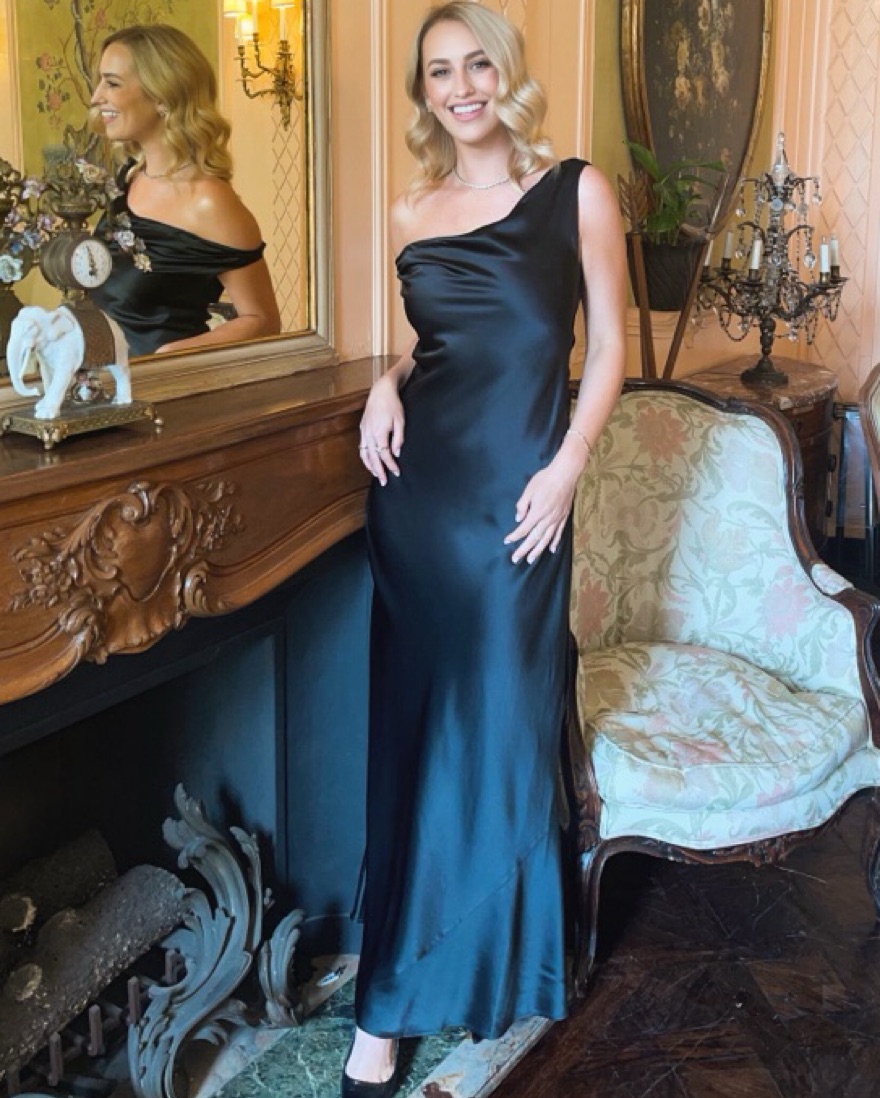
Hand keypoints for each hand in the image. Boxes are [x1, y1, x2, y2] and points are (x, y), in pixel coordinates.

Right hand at [359, 375, 404, 484]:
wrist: (381, 391)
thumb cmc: (393, 405)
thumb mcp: (400, 421)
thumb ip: (399, 438)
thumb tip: (396, 453)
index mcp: (380, 432)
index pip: (385, 454)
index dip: (391, 465)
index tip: (397, 472)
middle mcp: (369, 434)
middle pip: (373, 458)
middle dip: (379, 471)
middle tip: (384, 482)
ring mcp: (364, 431)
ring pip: (365, 454)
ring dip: (370, 466)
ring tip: (377, 475)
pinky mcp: (362, 429)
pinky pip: (362, 447)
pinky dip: (365, 457)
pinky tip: (370, 462)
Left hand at [503, 446, 583, 563]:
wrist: (565, 473)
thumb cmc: (545, 479)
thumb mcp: (529, 490)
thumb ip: (522, 505)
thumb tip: (518, 519)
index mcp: (537, 512)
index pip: (523, 529)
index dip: (514, 537)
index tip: (507, 541)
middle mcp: (548, 519)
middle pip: (534, 539)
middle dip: (524, 550)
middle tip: (516, 559)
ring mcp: (557, 519)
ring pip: (546, 539)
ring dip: (538, 551)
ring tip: (531, 559)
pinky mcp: (564, 516)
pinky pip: (559, 533)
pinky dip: (555, 542)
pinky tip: (551, 549)